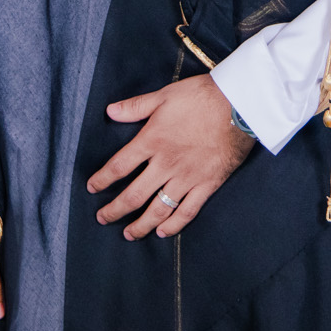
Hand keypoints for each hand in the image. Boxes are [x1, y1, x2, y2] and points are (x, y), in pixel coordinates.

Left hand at [87, 74, 254, 238]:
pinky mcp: (207, 185)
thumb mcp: (164, 95)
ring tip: (128, 234)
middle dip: (114, 210)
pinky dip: (173, 225)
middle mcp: (166, 164)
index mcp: (152, 141)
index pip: (119, 166)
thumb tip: (109, 112)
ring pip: (158, 209)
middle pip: (134, 195)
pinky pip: (187, 211)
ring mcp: (187, 178)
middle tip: (102, 218)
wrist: (239, 105)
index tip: (92, 188)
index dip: (102, 180)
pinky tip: (162, 232)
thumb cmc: (201, 96)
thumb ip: (135, 107)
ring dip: (140, 224)